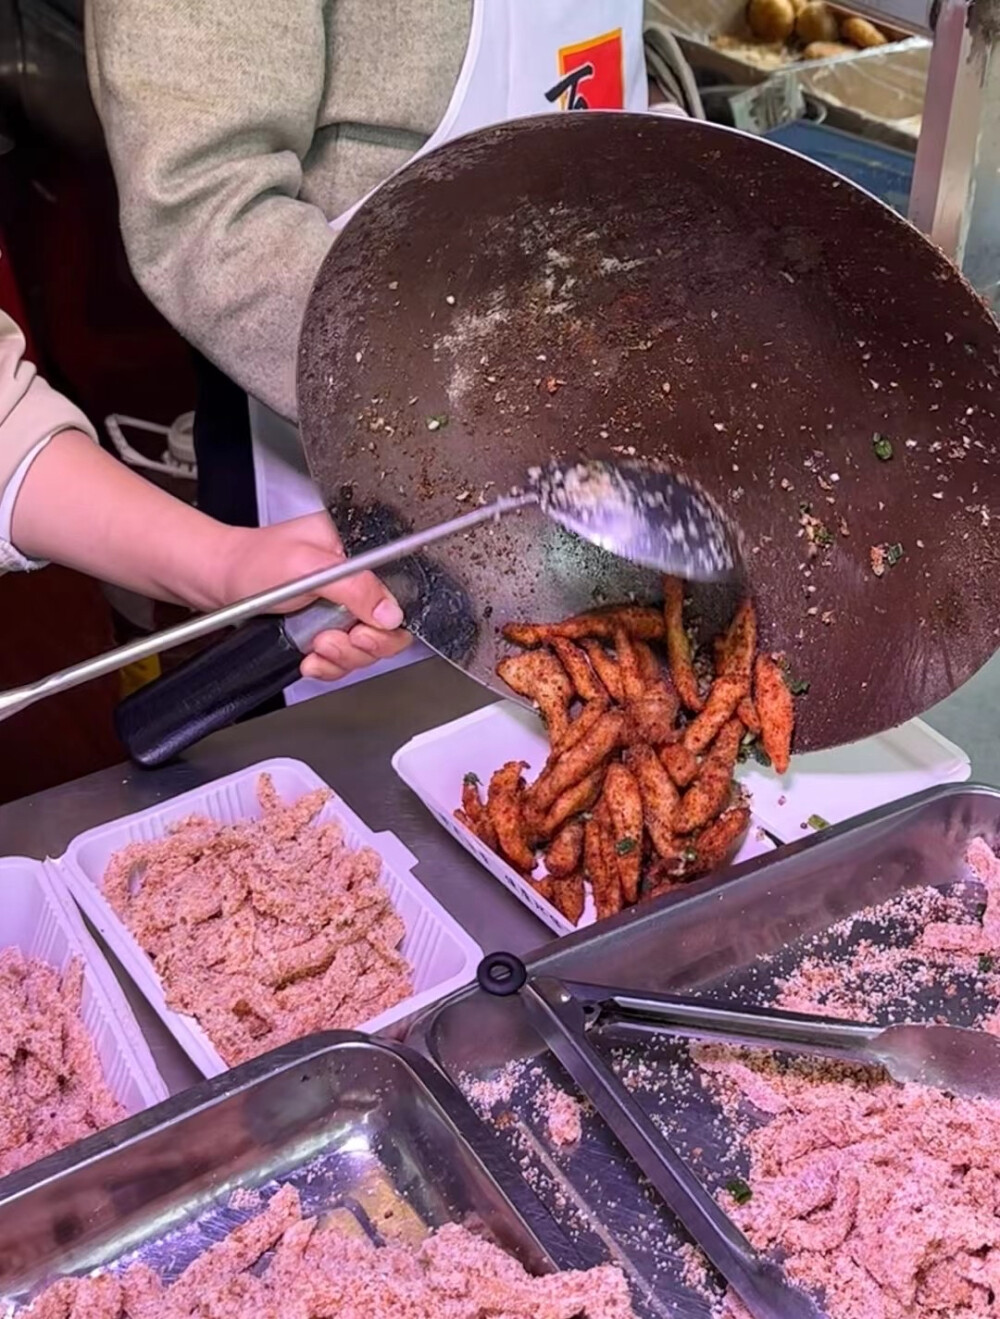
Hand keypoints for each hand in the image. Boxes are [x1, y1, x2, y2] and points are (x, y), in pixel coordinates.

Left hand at [217, 512, 411, 682]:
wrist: (217, 581)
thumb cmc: (252, 561)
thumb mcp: (307, 567)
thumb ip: (355, 588)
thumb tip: (391, 613)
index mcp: (361, 549)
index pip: (401, 591)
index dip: (389, 621)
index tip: (362, 632)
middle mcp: (358, 578)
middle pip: (390, 628)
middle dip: (362, 645)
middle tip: (331, 640)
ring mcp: (343, 607)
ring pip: (367, 649)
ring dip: (342, 657)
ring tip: (314, 646)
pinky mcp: (328, 628)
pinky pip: (345, 658)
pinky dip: (328, 665)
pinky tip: (310, 658)